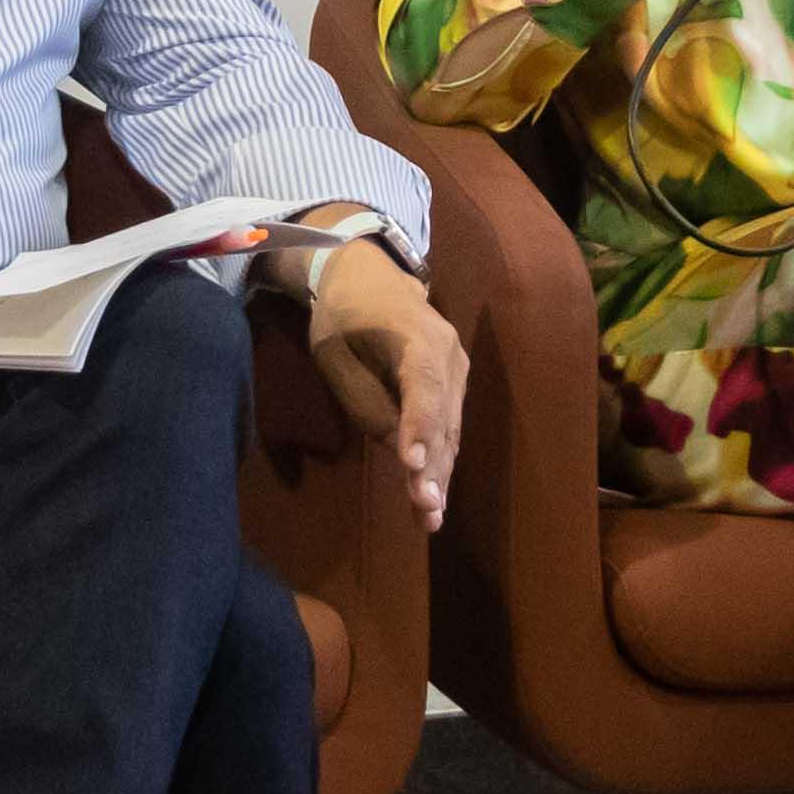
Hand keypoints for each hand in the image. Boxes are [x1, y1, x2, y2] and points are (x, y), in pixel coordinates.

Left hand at [295, 235, 469, 526]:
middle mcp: (450, 357)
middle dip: (434, 469)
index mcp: (419, 340)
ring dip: (440, 475)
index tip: (413, 468)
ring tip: (430, 518)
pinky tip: (432, 498)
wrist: (369, 275)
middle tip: (426, 511)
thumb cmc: (343, 314)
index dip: (419, 431)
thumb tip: (396, 446)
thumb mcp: (335, 354)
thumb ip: (364, 400)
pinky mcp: (453, 386)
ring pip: (450, 431)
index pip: (423, 392)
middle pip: (443, 421)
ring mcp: (457, 372)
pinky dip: (440, 462)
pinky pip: (447, 427)